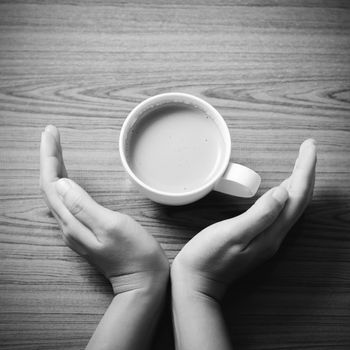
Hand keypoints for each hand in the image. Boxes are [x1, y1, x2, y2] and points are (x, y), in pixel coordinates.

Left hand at [40, 125, 168, 293]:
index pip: (51, 183)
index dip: (49, 157)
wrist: (143, 279)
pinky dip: (65, 182)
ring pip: (58, 193)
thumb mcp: (111, 225)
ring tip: (56, 149)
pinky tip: (69, 176)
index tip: (50, 133)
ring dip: (55, 168)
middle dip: (49, 158)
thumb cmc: (134, 252)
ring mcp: (77, 228)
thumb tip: (62, 183)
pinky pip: (68, 201)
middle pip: (51, 186)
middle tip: (51, 134)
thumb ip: (84, 205)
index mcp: (73, 221)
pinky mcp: (87, 229)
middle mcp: (69, 225)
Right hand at [171, 139, 316, 299]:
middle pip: (299, 200)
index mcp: (271, 233)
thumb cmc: (208, 257)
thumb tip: (282, 193)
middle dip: (306, 172)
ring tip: (301, 162)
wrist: (197, 281)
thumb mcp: (232, 234)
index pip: (297, 196)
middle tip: (308, 147)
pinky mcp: (257, 237)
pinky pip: (280, 211)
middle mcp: (274, 236)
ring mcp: (266, 237)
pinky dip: (286, 193)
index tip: (308, 147)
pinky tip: (282, 188)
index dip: (305, 170)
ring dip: (298, 181)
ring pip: (291, 205)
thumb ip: (259, 215)